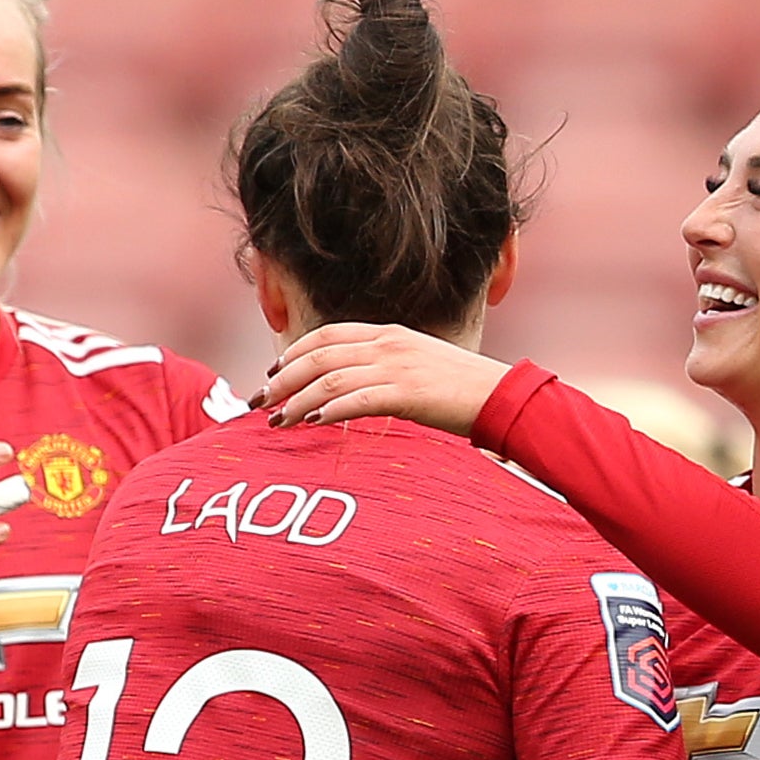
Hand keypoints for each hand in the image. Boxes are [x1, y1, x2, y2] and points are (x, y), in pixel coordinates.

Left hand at [255, 321, 508, 433]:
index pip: (328, 334)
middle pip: (318, 356)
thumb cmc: (460, 389)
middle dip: (282, 380)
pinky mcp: (407, 393)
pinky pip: (357, 400)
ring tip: (276, 421)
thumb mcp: (417, 367)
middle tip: (258, 402)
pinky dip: (328, 411)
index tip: (273, 374)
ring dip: (296, 401)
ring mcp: (397, 367)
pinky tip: (311, 424)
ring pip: (329, 380)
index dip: (294, 353)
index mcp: (389, 334)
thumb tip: (351, 389)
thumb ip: (384, 370)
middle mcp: (388, 344)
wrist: (500, 396)